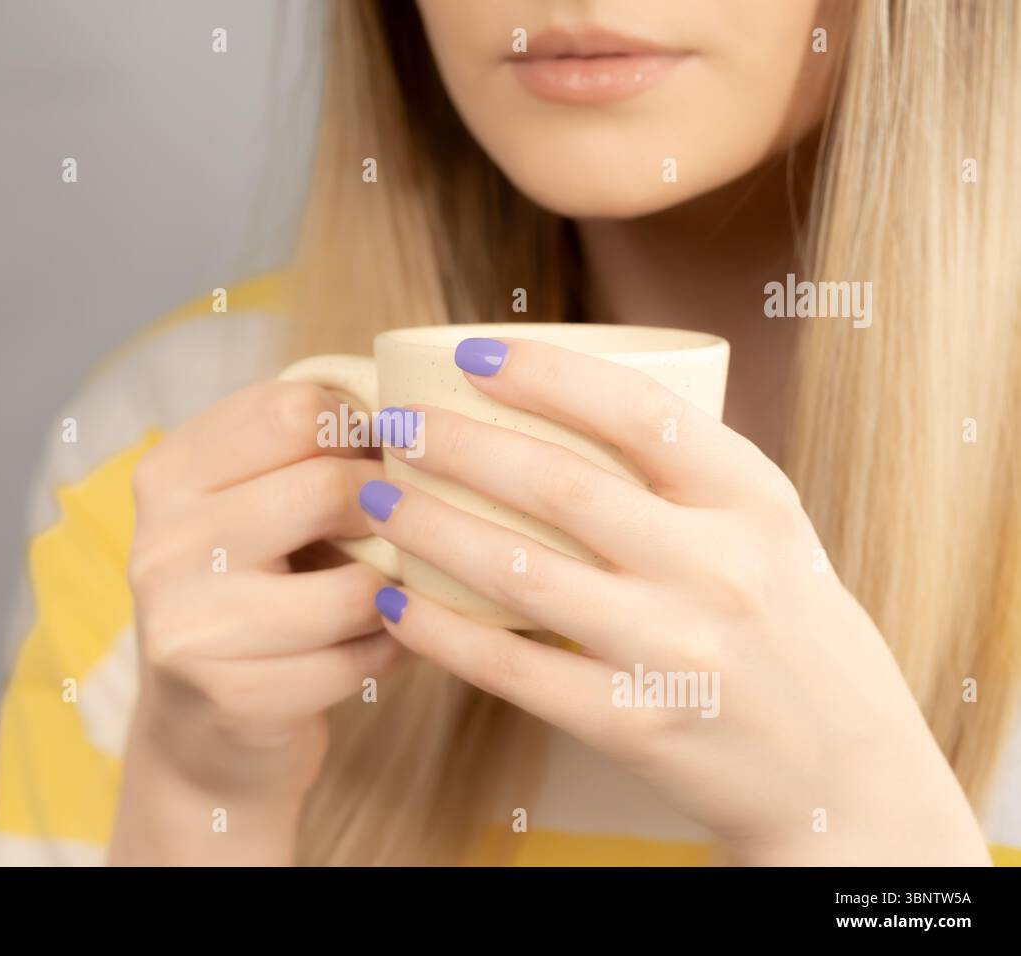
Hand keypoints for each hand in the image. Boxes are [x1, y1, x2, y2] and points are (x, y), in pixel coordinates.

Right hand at [111, 381, 399, 863]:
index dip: (363, 428)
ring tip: (398, 593)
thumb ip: (306, 455)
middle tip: (406, 528)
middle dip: (390, 509)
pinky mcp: (227, 697)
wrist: (202, 735)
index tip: (382, 457)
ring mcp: (187, 623)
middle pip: (326, 488)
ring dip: (395, 594)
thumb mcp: (253, 510)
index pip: (294, 409)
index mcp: (168, 473)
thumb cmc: (252, 599)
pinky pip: (356, 661)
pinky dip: (389, 653)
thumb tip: (417, 414)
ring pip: (353, 588)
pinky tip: (381, 648)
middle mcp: (161, 541)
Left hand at [363, 337, 989, 864]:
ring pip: (520, 573)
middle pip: (559, 487)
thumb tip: (563, 401)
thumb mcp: (767, 531)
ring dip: (429, 528)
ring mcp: (673, 652)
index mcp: (752, 502)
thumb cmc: (788, 630)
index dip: (547, 375)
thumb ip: (687, 476)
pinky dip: (441, 632)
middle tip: (391, 421)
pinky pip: (511, 669)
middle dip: (456, 444)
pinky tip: (396, 603)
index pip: (639, 414)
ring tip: (374, 499)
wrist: (842, 772)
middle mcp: (717, 569)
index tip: (473, 353)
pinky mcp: (632, 726)